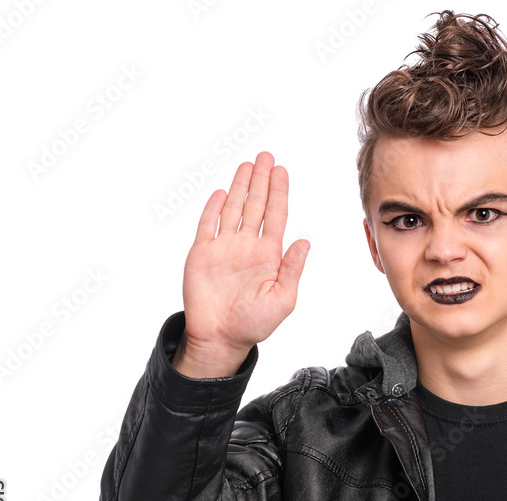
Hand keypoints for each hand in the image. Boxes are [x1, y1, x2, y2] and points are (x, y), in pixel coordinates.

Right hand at [172, 151, 309, 377]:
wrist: (220, 337)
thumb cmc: (254, 324)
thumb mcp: (283, 298)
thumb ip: (292, 268)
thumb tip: (305, 241)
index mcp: (269, 255)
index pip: (276, 215)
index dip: (279, 192)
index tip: (281, 171)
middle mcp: (247, 246)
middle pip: (256, 205)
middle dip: (261, 180)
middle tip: (266, 156)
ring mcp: (224, 247)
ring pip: (234, 208)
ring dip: (240, 186)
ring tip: (247, 164)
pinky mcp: (202, 253)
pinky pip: (208, 225)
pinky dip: (214, 207)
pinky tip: (221, 192)